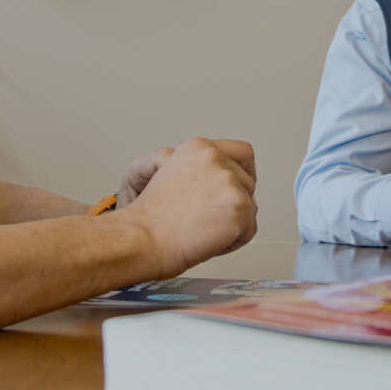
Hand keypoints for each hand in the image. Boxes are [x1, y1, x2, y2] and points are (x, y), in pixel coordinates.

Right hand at [118, 137, 257, 273]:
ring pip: (250, 208)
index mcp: (198, 147)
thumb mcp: (173, 175)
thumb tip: (228, 187)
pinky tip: (207, 241)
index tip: (235, 189)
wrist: (140, 238)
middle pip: (248, 183)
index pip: (242, 152)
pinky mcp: (238, 205)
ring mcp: (229, 181)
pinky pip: (249, 230)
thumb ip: (203, 173)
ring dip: (231, 224)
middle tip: (208, 221)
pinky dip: (232, 242)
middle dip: (234, 204)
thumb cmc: (150, 218)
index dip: (243, 173)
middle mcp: (215, 158)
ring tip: (201, 232)